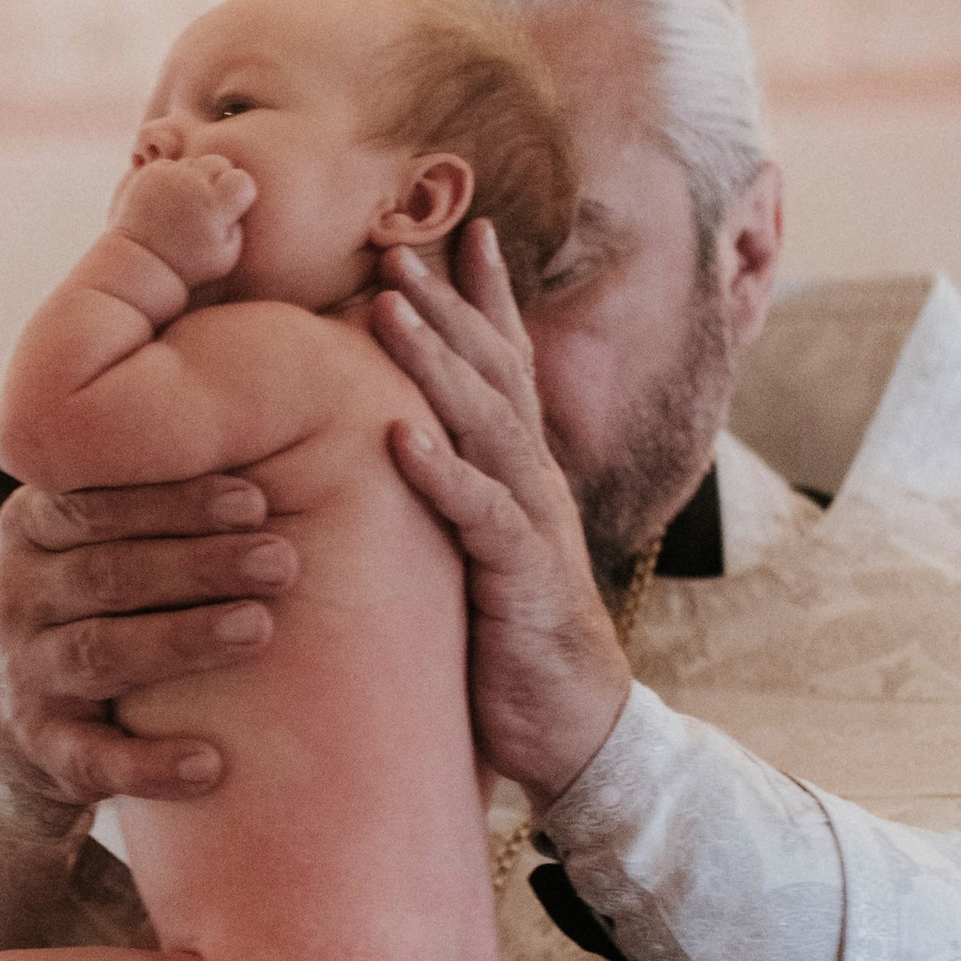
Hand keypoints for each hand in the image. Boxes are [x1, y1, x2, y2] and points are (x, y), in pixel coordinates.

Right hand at [0, 473, 295, 808]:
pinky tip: (211, 766)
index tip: (256, 501)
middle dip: (199, 567)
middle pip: (109, 576)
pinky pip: (95, 761)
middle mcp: (19, 598)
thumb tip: (268, 425)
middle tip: (282, 563)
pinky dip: (150, 766)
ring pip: (102, 655)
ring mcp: (26, 676)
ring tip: (260, 630)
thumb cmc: (92, 597)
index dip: (176, 504)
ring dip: (183, 641)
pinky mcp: (44, 748)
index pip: (97, 508)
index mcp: (32, 529)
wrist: (10, 707)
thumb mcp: (91, 537)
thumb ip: (146, 494)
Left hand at [108, 142, 254, 287]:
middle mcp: (192, 185)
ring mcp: (169, 177)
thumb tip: (241, 201)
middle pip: (219, 162)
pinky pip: (170, 164)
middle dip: (218, 178)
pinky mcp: (149, 174)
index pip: (241, 179)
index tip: (229, 205)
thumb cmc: (189, 263)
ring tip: (185, 204)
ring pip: (194, 162)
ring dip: (194, 177)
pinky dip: (172, 177)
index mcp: (214, 206)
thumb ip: (240, 225)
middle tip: (208, 201)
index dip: (240, 190)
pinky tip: (168, 200)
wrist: (143, 259)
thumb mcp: (226, 256)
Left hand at [371, 219, 633, 805]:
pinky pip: (479, 515)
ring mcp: (531, 523)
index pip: (505, 366)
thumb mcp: (473, 557)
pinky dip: (440, 474)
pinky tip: (400, 438)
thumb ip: (446, 503)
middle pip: (491, 372)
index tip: (455, 230)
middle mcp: (531, 482)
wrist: (574, 731)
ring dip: (434, 361)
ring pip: (484, 424)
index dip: (483, 298)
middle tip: (395, 240)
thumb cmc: (509, 645)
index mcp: (518, 473)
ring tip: (387, 306)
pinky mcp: (522, 578)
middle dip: (447, 302)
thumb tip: (387, 456)